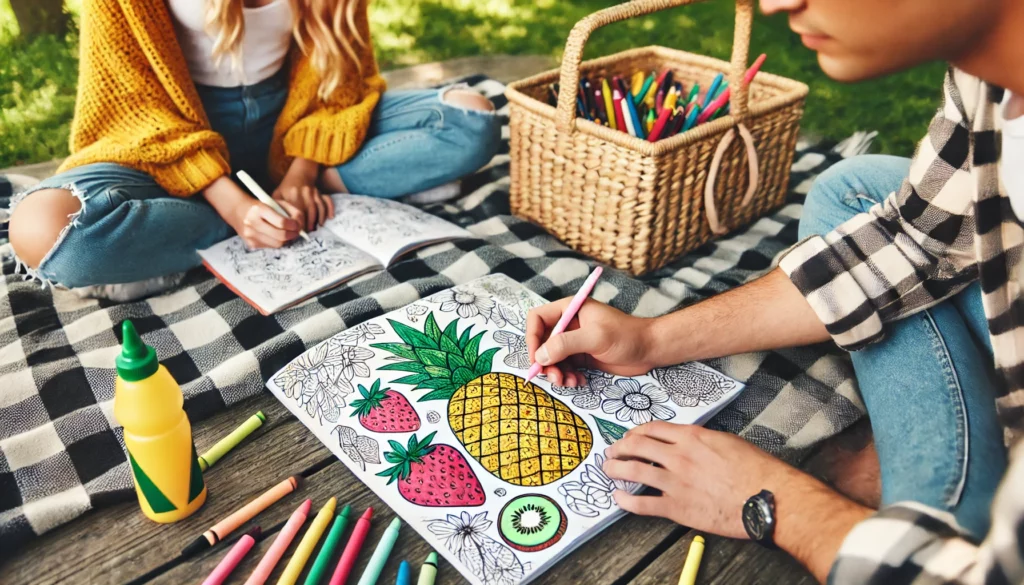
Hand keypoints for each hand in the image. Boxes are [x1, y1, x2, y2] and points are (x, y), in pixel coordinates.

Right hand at [204, 175, 302, 248]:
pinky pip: (271, 246)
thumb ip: (291, 211)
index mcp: (259, 209)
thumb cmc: (261, 206)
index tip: (297, 224)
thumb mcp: (276, 202)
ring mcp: (250, 235)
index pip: (282, 222)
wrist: (238, 211)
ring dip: (287, 239)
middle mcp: (252, 223)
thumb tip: (301, 226)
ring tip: (288, 232)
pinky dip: (277, 242)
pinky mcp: (251, 244)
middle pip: (281, 236)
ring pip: (278, 244)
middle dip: (293, 234)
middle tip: (296, 231)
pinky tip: (276, 235)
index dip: (294, 225)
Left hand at [273, 157, 333, 231]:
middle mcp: (303, 193)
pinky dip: (329, 210)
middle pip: (308, 212)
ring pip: (318, 209)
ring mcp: (313, 192)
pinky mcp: (320, 192)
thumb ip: (275, 207)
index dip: (297, 224)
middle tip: (306, 233)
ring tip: (314, 229)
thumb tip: (274, 222)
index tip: (296, 231)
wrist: (300, 172)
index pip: (296, 212)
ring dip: (317, 220)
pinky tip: (328, 219)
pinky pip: (327, 202)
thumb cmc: (286, 187)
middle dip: (308, 224)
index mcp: (291, 194)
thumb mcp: (277, 194)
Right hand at [526, 298, 658, 385]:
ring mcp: (575, 341)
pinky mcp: (582, 356)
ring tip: (569, 383)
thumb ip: (566, 344)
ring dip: (557, 373)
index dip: (532, 338)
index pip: (537, 319)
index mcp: (569, 309)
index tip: (536, 359)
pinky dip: (568, 377)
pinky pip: (565, 368)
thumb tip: (540, 356)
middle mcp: (569, 324)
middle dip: (545, 362)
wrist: (650, 349)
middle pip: (542, 342)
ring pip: (552, 358)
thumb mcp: (595, 338)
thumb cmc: (626, 336)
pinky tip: (580, 382)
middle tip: (555, 378)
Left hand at [603, 422, 873, 583]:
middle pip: (637, 446)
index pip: (653, 429)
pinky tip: (619, 498)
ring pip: (633, 471)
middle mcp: (678, 456)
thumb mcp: (727, 441)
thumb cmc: (756, 470)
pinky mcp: (677, 508)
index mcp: (692, 437)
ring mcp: (675, 482)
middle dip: (620, 447)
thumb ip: (701, 440)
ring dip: (616, 469)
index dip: (636, 431)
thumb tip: (687, 442)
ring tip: (608, 469)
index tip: (630, 436)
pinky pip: (642, 504)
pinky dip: (626, 500)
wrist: (767, 497)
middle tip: (612, 451)